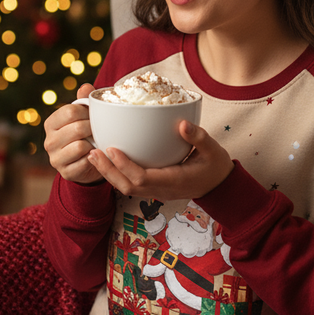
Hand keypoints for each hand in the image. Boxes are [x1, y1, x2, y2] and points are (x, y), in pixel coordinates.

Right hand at [43, 84, 103, 184]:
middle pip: (77, 128)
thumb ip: (84, 100)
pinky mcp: (65, 172)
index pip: (71, 111)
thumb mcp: (83, 116)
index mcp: (51, 123)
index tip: (93, 116)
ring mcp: (55, 158)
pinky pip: (85, 162)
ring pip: (81, 146)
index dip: (87, 112)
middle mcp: (49, 141)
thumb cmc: (85, 134)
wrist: (86, 163)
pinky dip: (94, 158)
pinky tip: (94, 156)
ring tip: (95, 143)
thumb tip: (86, 87)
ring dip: (93, 144)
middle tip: (98, 131)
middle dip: (93, 129)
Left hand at [87, 120, 233, 201]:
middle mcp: (162, 189)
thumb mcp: (213, 149)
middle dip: (108, 170)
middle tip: (93, 152)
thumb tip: (182, 123)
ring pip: (126, 188)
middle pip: (127, 186)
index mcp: (174, 181)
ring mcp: (157, 191)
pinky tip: (108, 160)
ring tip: (94, 155)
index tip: (111, 149)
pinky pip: (131, 185)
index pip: (142, 178)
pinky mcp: (154, 188)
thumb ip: (198, 137)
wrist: (220, 186)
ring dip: (108, 173)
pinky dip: (116, 174)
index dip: (124, 165)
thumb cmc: (215, 166)